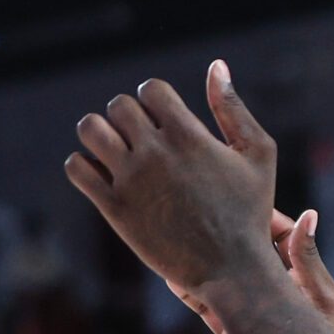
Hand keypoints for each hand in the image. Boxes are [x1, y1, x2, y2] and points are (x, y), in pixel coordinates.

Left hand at [67, 61, 283, 301]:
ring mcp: (131, 180)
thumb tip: (217, 65)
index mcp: (189, 136)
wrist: (231, 268)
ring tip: (115, 147)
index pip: (150, 89)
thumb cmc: (249, 209)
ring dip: (98, 132)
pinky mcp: (113, 207)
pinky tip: (102, 172)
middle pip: (118, 107)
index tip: (162, 116)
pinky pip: (76, 168)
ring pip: (90, 130)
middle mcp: (156, 153)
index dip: (155, 98)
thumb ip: (233, 108)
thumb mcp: (257, 154)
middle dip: (128, 115)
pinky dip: (83, 163)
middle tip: (141, 136)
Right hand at [169, 207, 333, 333]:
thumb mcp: (320, 296)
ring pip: (218, 274)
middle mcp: (269, 285)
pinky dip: (187, 289)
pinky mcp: (228, 326)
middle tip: (199, 209)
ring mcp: (246, 305)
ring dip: (200, 259)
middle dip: (223, 231)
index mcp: (296, 273)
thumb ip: (306, 259)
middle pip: (242, 249)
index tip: (239, 195)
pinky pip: (203, 302)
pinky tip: (171, 274)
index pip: (277, 233)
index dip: (259, 214)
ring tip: (176, 238)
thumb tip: (310, 214)